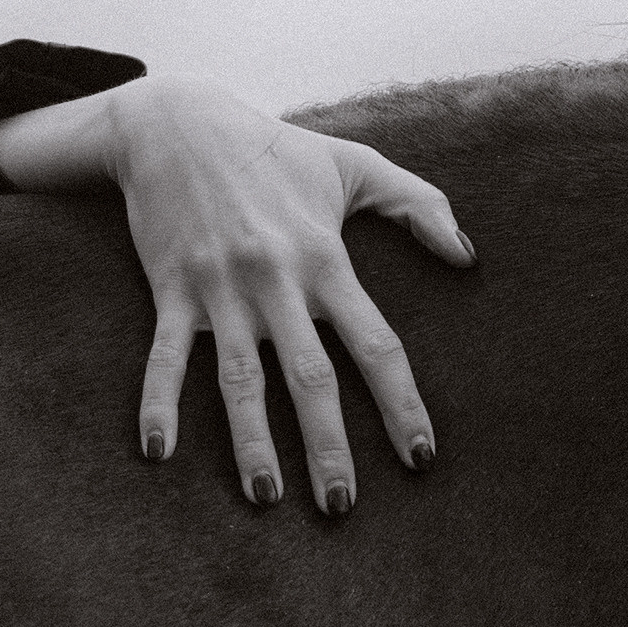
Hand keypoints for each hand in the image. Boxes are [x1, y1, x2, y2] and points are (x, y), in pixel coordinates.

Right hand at [0, 77, 474, 511]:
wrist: (177, 120)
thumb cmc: (274, 150)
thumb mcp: (353, 165)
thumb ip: (418, 204)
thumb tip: (469, 257)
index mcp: (325, 260)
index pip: (376, 344)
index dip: (401, 404)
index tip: (421, 458)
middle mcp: (275, 281)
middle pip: (310, 378)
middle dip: (328, 445)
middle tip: (342, 506)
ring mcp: (220, 289)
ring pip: (238, 379)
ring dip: (251, 441)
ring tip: (265, 497)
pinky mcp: (170, 288)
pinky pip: (163, 356)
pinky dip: (158, 403)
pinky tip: (160, 454)